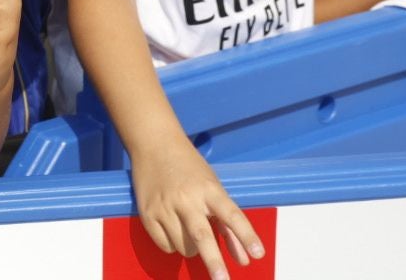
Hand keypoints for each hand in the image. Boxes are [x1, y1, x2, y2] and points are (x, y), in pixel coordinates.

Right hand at [130, 136, 263, 279]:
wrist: (154, 144)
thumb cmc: (190, 168)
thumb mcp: (214, 189)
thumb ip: (228, 226)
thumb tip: (244, 260)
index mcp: (208, 189)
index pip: (232, 215)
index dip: (246, 235)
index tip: (258, 254)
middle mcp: (186, 198)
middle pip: (202, 236)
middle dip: (214, 262)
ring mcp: (164, 206)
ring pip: (183, 247)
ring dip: (192, 249)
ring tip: (189, 229)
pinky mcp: (147, 213)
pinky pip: (165, 245)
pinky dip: (173, 245)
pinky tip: (173, 228)